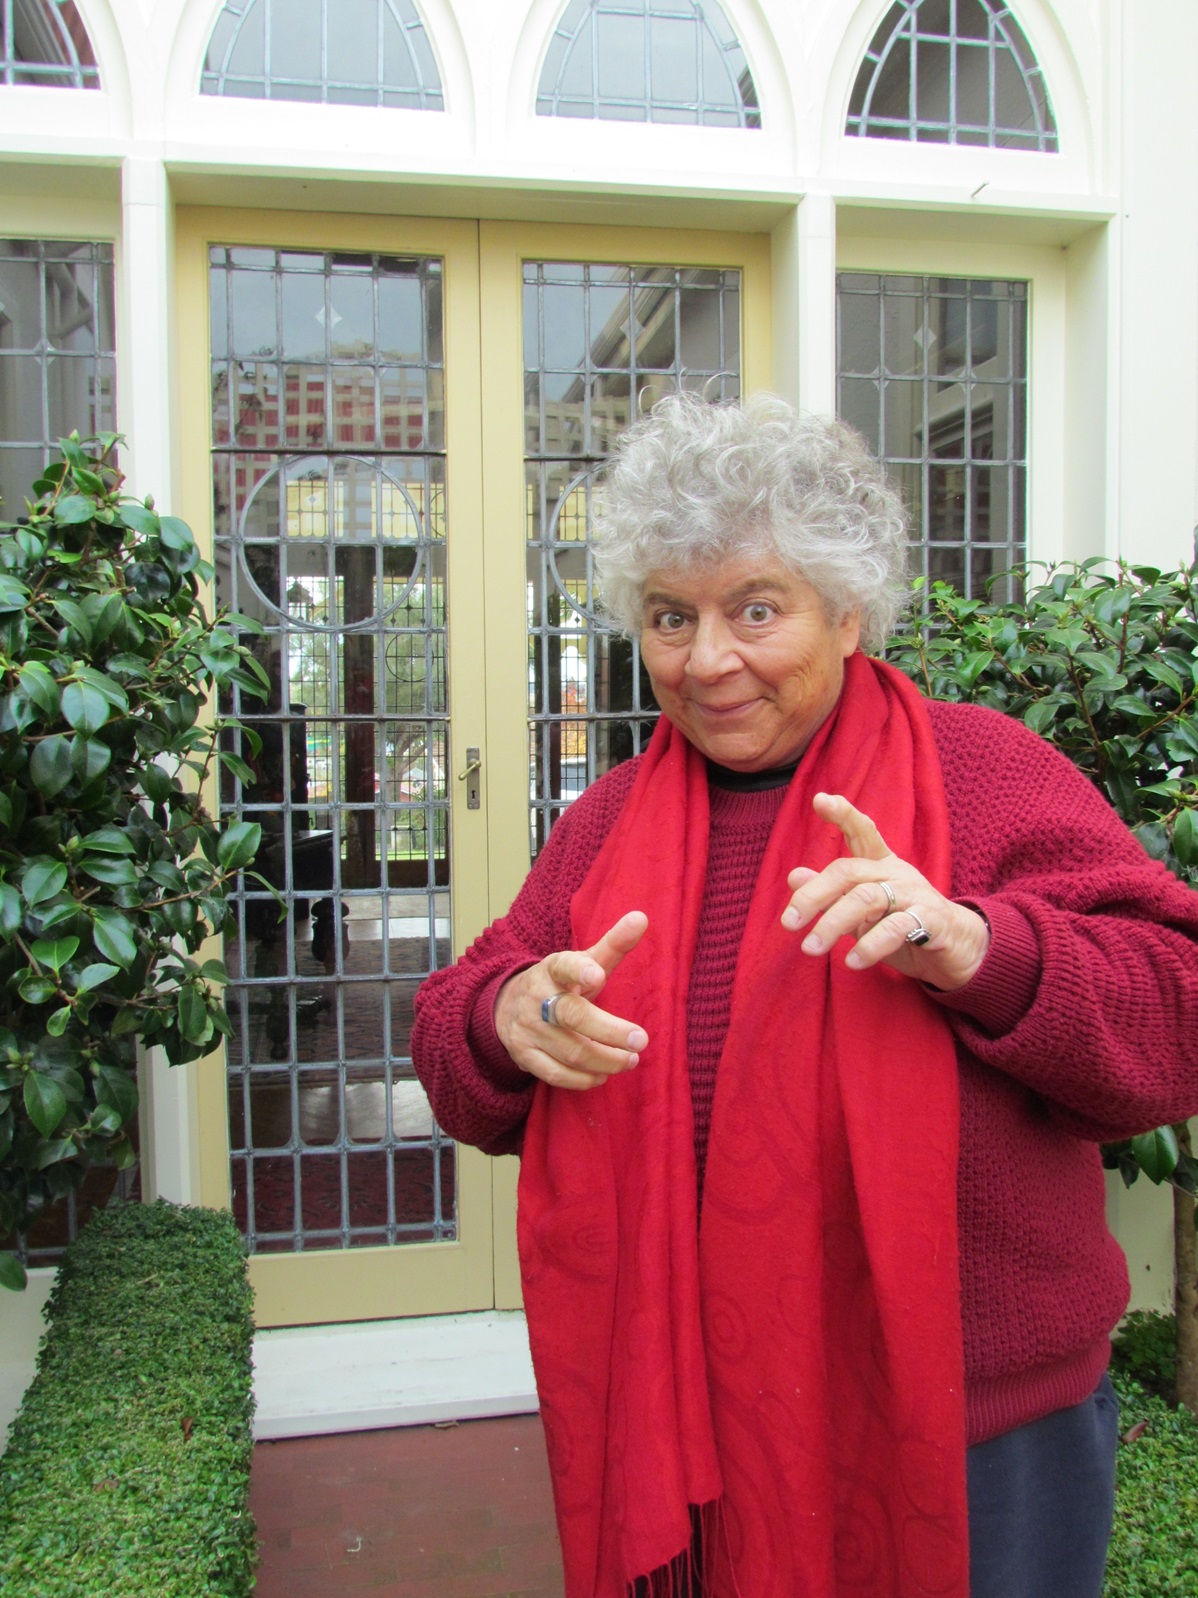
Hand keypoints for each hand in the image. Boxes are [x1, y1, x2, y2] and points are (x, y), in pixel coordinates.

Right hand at [493, 911, 649, 1090]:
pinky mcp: (524, 1056)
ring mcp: (528, 1029)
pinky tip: (602, 1075)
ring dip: (604, 1059)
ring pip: (569, 1049)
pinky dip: (582, 1079)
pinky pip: (555, 1073)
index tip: (597, 974)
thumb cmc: (560, 983)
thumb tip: (642, 917)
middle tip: (640, 1041)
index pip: (564, 965)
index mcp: (552, 969)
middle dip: (608, 1030)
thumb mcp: (583, 962)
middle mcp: (537, 998)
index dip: (580, 969)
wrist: (506, 1007)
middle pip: (572, 1015)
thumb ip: (613, 944)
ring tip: (630, 1060)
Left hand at [780, 792, 989, 990]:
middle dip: (813, 896)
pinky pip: (895, 929)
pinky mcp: (930, 921)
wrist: (957, 949)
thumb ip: (831, 894)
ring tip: (810, 948)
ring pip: (866, 899)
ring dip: (833, 923)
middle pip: (847, 872)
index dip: (843, 814)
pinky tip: (852, 962)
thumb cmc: (903, 925)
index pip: (862, 831)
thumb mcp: (862, 911)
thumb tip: (793, 877)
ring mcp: (914, 894)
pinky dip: (869, 946)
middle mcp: (896, 873)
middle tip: (788, 923)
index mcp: (880, 864)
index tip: (820, 799)